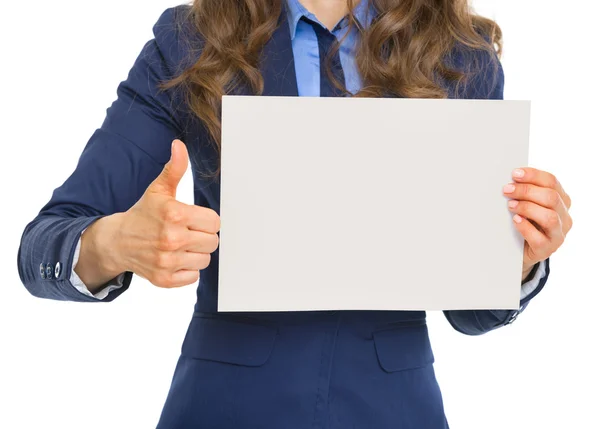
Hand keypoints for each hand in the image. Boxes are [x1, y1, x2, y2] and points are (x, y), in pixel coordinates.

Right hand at [111, 139, 219, 287]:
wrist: (117, 242)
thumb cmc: (143, 214)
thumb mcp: (158, 190)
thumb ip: (174, 169)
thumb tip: (179, 145)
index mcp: (174, 214)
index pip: (215, 222)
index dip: (206, 220)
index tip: (193, 219)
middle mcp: (171, 239)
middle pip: (213, 242)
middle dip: (203, 236)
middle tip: (187, 232)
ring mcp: (167, 261)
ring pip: (205, 260)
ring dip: (196, 253)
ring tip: (181, 245)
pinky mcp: (164, 279)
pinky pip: (194, 276)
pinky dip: (187, 269)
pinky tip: (175, 258)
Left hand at [503, 168, 571, 279]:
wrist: (522, 250)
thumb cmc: (526, 222)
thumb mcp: (529, 205)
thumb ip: (526, 193)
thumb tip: (511, 180)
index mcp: (561, 200)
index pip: (552, 182)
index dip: (533, 175)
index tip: (515, 174)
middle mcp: (564, 217)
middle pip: (551, 198)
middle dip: (526, 191)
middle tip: (507, 190)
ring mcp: (558, 234)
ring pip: (550, 217)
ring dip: (527, 208)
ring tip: (510, 205)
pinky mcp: (547, 249)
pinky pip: (539, 238)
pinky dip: (526, 227)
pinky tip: (515, 220)